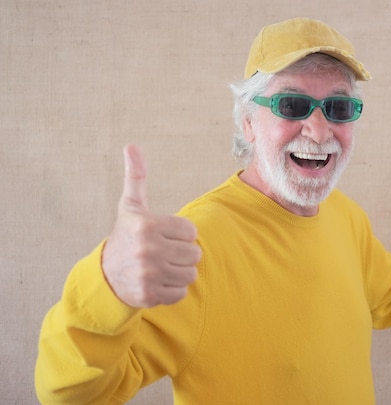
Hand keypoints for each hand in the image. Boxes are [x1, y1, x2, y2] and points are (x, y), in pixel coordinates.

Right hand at [102, 145, 200, 307]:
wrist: (104, 276)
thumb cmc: (125, 236)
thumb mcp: (130, 206)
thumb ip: (137, 176)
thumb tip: (132, 145)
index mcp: (147, 226)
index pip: (191, 231)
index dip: (180, 234)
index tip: (164, 235)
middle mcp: (148, 250)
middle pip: (194, 254)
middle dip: (182, 254)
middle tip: (164, 253)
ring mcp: (148, 274)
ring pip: (191, 274)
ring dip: (180, 272)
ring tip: (162, 267)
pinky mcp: (149, 295)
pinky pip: (181, 292)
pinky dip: (173, 289)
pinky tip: (158, 281)